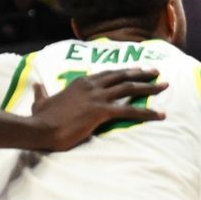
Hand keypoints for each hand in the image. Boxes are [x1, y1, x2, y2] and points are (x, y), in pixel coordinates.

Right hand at [30, 68, 167, 150]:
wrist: (39, 129)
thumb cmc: (40, 119)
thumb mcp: (40, 101)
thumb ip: (41, 92)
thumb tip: (35, 85)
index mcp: (80, 82)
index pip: (107, 74)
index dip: (123, 71)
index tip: (136, 70)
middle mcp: (91, 85)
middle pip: (122, 76)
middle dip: (142, 73)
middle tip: (157, 72)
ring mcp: (97, 97)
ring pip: (130, 88)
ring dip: (150, 87)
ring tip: (165, 87)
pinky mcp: (101, 111)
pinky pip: (130, 110)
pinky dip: (148, 112)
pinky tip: (161, 115)